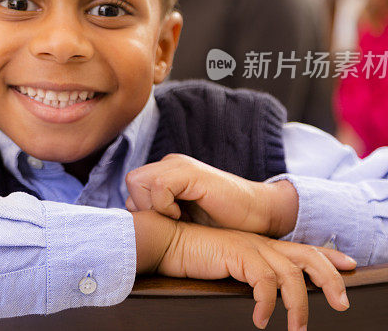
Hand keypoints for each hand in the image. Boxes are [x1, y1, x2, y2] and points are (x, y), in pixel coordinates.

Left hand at [125, 154, 297, 236]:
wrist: (258, 215)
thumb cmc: (222, 221)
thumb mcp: (182, 219)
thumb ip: (158, 212)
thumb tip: (130, 215)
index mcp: (166, 173)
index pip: (132, 186)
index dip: (141, 209)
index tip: (164, 223)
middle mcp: (170, 164)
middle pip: (131, 181)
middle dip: (142, 207)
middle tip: (168, 221)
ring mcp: (180, 165)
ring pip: (138, 181)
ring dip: (153, 206)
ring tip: (176, 218)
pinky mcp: (191, 172)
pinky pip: (159, 185)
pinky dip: (164, 205)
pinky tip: (182, 215)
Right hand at [133, 211, 355, 329]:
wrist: (166, 242)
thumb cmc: (191, 257)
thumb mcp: (227, 266)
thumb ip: (246, 274)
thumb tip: (262, 297)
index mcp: (260, 244)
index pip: (302, 248)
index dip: (329, 256)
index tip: (350, 265)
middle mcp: (260, 243)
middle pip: (308, 256)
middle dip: (331, 279)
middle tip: (342, 304)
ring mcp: (250, 247)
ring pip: (292, 274)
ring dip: (299, 305)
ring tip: (297, 329)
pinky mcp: (238, 254)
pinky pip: (264, 283)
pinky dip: (267, 305)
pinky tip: (261, 321)